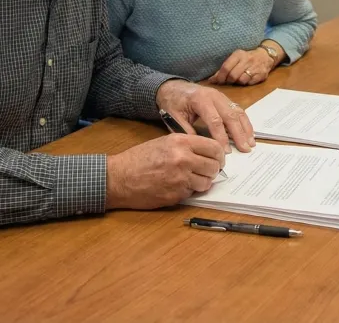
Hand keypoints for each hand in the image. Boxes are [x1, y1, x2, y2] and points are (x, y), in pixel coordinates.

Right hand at [105, 135, 225, 208]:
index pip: (214, 147)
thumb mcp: (164, 142)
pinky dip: (189, 191)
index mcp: (181, 142)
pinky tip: (177, 186)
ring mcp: (181, 179)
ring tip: (191, 179)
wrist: (119, 178)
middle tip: (206, 171)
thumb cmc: (138, 159)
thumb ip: (186, 146)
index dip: (219, 155)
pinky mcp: (176, 195)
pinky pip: (193, 193)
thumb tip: (207, 153)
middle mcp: (183, 159)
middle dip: (212, 170)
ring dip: (202, 182)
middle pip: (214, 166)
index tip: (218, 159)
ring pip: (207, 182)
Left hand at [156, 80, 255, 150]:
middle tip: (245, 149)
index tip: (226, 152)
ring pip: (238, 112)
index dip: (221, 137)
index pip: (215, 120)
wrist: (173, 87)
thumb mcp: (174, 117)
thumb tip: (201, 147)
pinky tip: (249, 134)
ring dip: (245, 128)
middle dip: (239, 134)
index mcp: (200, 100)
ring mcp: (221, 96)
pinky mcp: (225, 99)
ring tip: (250, 143)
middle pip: (230, 116)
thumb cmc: (173, 102)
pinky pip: (238, 110)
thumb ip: (187, 131)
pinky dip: (245, 122)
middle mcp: (214, 96)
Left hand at [209, 48, 274, 85]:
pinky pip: (249, 83)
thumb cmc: (246, 58)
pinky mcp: (261, 75)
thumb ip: (225, 67)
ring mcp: (255, 68)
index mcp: (238, 54)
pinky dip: (246, 83)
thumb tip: (212, 80)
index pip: (226, 67)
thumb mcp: (236, 58)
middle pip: (233, 75)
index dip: (220, 76)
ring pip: (241, 80)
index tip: (216, 81)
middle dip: (228, 81)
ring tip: (237, 80)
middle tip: (227, 81)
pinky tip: (246, 79)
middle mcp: (247, 60)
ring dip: (237, 82)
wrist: (265, 56)